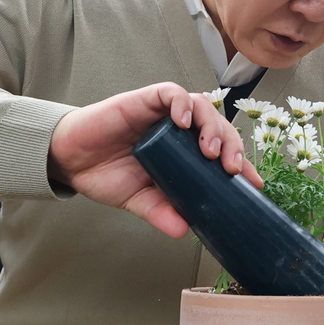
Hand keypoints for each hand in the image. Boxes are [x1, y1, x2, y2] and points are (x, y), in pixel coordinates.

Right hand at [47, 82, 260, 237]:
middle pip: (219, 126)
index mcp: (185, 151)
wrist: (70, 161)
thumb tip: (183, 231)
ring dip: (211, 125)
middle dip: (231, 145)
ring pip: (202, 106)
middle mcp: (179, 129)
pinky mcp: (145, 99)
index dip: (241, 162)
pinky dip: (182, 104)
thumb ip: (161, 212)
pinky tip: (182, 121)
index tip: (253, 183)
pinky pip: (171, 93)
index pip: (222, 150)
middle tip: (231, 168)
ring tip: (208, 149)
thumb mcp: (139, 200)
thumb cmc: (106, 175)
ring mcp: (164, 113)